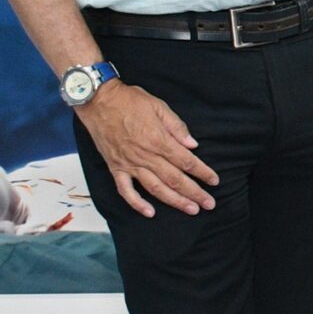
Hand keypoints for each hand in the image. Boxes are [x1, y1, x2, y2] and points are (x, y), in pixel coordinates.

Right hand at [76, 80, 217, 217]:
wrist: (98, 101)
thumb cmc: (129, 100)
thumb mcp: (158, 106)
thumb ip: (177, 127)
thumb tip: (193, 145)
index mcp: (159, 140)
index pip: (186, 161)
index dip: (202, 172)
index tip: (214, 181)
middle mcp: (146, 156)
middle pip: (175, 179)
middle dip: (195, 193)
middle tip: (210, 204)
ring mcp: (129, 164)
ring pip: (156, 188)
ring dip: (175, 201)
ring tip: (191, 210)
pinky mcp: (115, 167)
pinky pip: (126, 190)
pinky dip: (137, 203)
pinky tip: (150, 213)